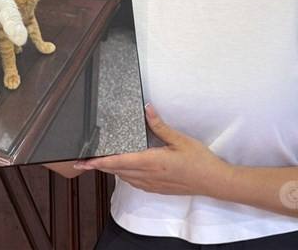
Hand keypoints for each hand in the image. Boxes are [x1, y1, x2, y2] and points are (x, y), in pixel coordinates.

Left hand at [73, 105, 232, 196]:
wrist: (213, 181)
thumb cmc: (199, 160)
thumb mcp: (180, 139)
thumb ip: (160, 125)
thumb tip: (146, 108)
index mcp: (152, 161)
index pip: (119, 161)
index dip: (99, 161)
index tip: (84, 161)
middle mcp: (148, 175)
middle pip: (117, 171)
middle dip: (99, 166)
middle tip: (83, 160)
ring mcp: (152, 184)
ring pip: (124, 178)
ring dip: (111, 170)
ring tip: (99, 162)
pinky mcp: (157, 188)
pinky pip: (134, 183)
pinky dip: (123, 175)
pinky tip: (123, 169)